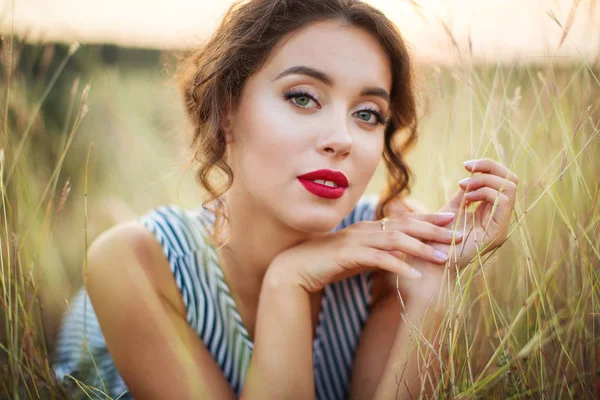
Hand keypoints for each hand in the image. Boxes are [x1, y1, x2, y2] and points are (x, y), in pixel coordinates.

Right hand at [267, 212, 462, 292]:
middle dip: (433, 229)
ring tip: (443, 258)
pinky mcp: (349, 255)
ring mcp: (357, 240)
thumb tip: (402, 257)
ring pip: (395, 240)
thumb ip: (380, 253)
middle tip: (458, 234)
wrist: (296, 269)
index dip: (428, 218)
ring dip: (421, 248)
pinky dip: (398, 266)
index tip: (450, 219)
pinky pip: (378, 259)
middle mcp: (365, 229)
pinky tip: (414, 275)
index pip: (404, 220)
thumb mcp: (360, 257)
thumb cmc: (328, 263)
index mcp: (369, 228)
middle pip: (405, 225)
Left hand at [436, 158, 518, 268]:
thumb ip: (466, 192)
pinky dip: (485, 192)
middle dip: (490, 167)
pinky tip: (467, 198)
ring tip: (463, 186)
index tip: (466, 165)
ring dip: (484, 180)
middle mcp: (500, 219)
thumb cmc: (436, 238)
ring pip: (510, 188)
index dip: (489, 166)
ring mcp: (500, 227)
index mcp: (491, 213)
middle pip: (512, 180)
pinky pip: (503, 202)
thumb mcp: (452, 208)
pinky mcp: (497, 233)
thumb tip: (472, 173)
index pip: (504, 181)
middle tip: (466, 168)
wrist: (428, 261)